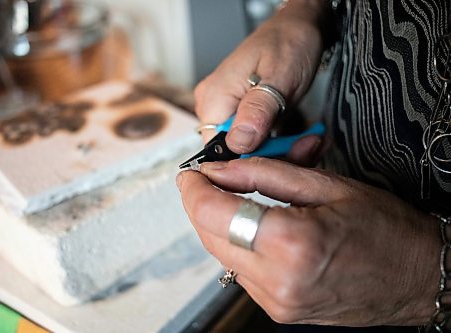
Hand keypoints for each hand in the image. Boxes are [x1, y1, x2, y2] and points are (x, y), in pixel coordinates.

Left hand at [176, 158, 439, 325]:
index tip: (191, 173)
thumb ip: (264, 174)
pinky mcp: (279, 310)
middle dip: (201, 204)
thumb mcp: (325, 184)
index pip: (214, 214)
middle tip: (207, 180)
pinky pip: (239, 272)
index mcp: (292, 244)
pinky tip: (249, 227)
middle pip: (210, 236)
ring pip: (221, 255)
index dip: (194, 189)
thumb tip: (219, 170)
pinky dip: (235, 244)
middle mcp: (279, 281)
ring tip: (231, 199)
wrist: (417, 276)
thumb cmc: (384, 229)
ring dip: (217, 224)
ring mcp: (277, 302)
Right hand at [194, 0, 328, 163]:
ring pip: (248, 149)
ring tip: (305, 139)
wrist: (299, 27)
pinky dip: (277, 142)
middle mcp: (215, 107)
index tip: (281, 154)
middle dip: (271, 155)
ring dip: (278, 150)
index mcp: (214, 98)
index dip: (250, 159)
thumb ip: (258, 111)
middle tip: (303, 145)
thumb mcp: (279, 76)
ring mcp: (227, 111)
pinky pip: (255, 139)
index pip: (218, 150)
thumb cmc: (289, 42)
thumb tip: (239, 143)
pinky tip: (296, 137)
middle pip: (235, 152)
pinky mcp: (241, 114)